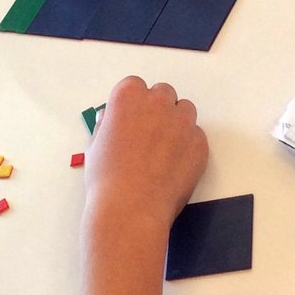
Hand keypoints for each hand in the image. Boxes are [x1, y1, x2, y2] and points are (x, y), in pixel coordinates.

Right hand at [87, 76, 207, 231]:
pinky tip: (175, 166)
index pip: (135, 85)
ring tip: (165, 150)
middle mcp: (158, 102)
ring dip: (176, 123)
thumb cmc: (106, 177)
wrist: (131, 208)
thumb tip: (111, 119)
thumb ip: (106, 125)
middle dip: (158, 109)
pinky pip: (196, 136)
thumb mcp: (94, 145)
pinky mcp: (200, 143)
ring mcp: (182, 122)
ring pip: (185, 110)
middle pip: (163, 93)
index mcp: (128, 96)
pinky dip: (188, 146)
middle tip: (149, 134)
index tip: (131, 120)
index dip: (133, 104)